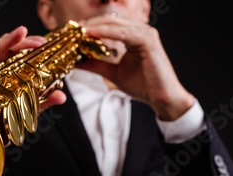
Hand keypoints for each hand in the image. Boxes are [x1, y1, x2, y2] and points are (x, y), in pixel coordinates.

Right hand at [0, 26, 65, 111]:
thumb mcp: (25, 110)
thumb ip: (42, 101)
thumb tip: (62, 96)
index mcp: (7, 73)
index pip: (19, 55)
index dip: (30, 47)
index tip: (44, 44)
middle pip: (8, 51)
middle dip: (23, 42)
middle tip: (38, 40)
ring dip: (7, 41)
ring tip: (19, 33)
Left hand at [79, 15, 194, 120]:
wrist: (162, 98)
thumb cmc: (143, 85)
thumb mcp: (112, 73)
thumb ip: (96, 65)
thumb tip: (76, 61)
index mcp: (133, 36)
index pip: (107, 25)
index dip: (88, 27)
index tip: (70, 33)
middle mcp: (140, 31)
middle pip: (109, 21)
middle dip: (88, 24)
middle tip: (70, 30)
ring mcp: (145, 34)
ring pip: (115, 24)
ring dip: (95, 27)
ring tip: (77, 32)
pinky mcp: (149, 41)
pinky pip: (124, 34)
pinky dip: (107, 33)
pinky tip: (92, 35)